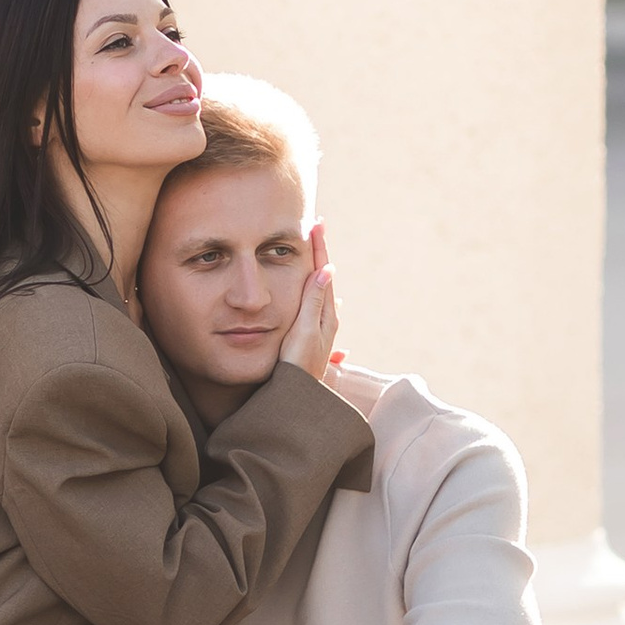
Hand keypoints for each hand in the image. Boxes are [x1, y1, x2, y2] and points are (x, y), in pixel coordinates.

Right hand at [279, 223, 340, 382]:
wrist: (298, 400)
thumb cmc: (298, 366)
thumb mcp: (304, 331)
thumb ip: (313, 301)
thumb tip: (327, 269)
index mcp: (326, 314)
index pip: (323, 273)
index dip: (319, 248)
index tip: (316, 224)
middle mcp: (326, 320)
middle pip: (324, 278)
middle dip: (319, 254)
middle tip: (315, 230)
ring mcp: (320, 329)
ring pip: (320, 291)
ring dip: (316, 270)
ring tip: (314, 253)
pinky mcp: (311, 338)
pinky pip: (315, 303)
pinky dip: (313, 288)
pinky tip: (317, 291)